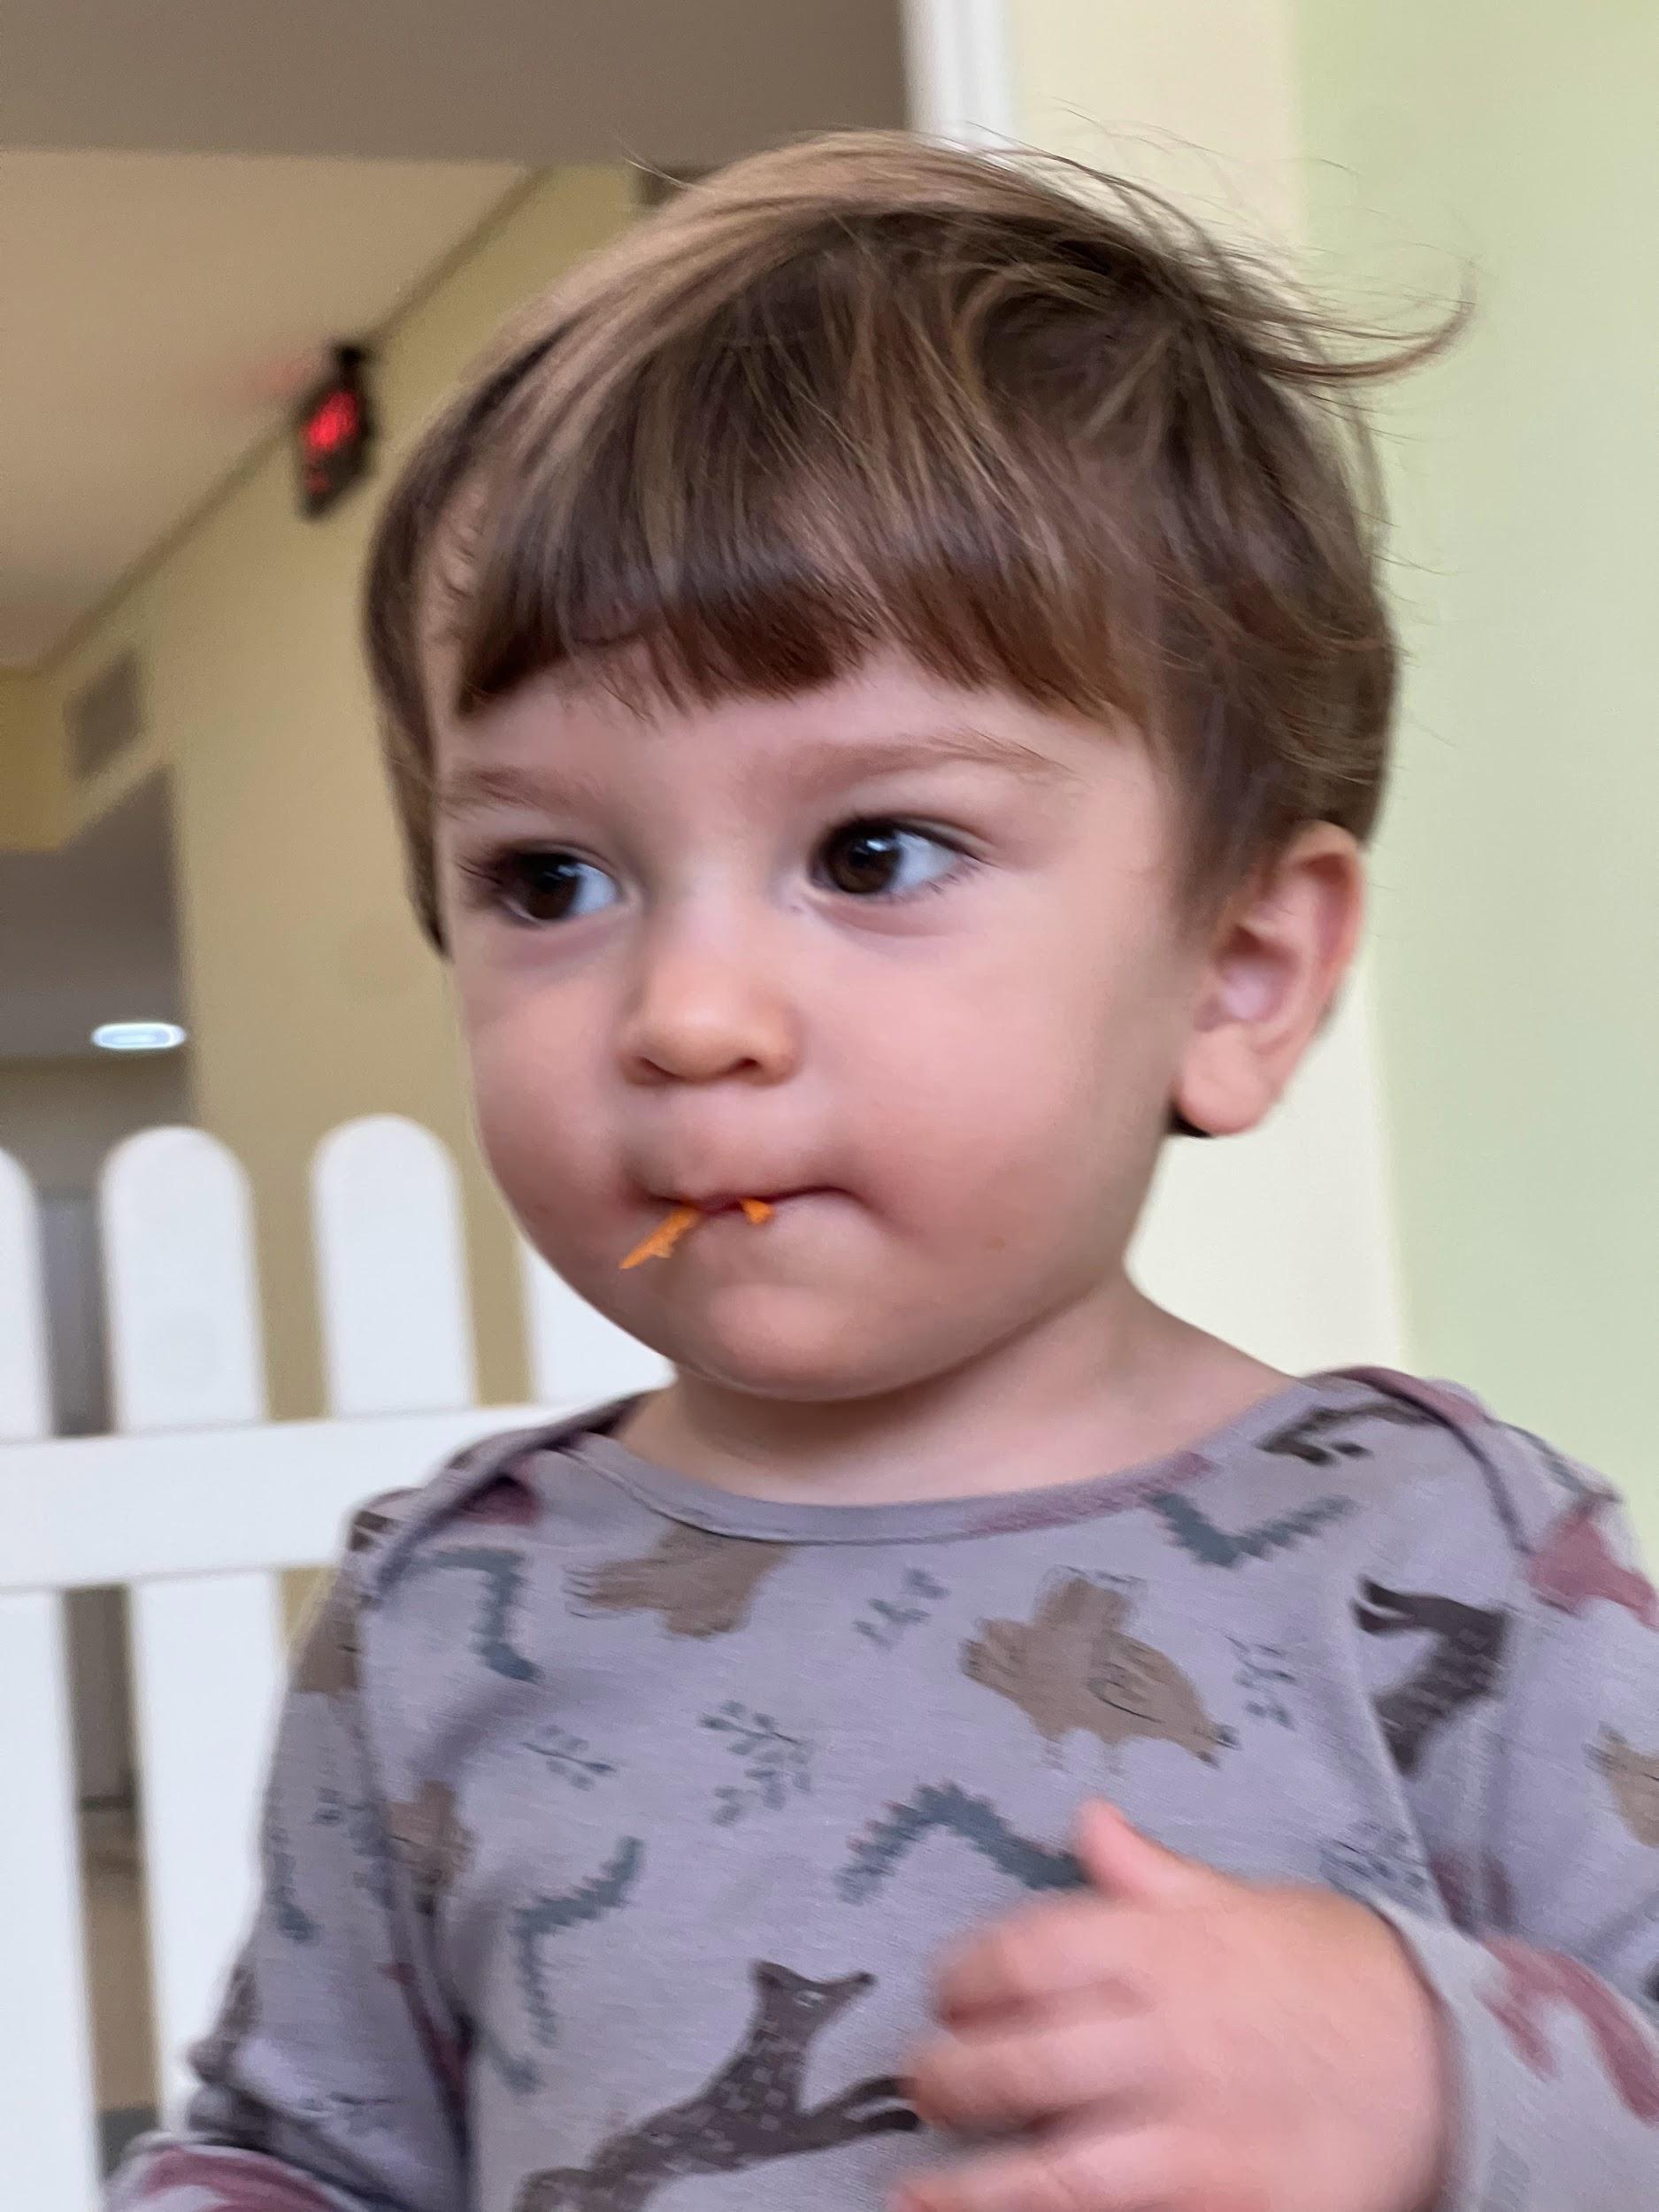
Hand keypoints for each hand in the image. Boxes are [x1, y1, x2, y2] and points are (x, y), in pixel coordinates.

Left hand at [900, 1802, 1447, 2211]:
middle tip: (922, 2082)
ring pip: (1056, 2174)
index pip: (1029, 1952)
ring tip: (915, 2197)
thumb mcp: (1244, 1904)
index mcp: (1167, 1950)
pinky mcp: (1234, 2208)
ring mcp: (1198, 2134)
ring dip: (974, 2192)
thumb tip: (1087, 1820)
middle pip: (1024, 2061)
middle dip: (952, 2077)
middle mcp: (1169, 2038)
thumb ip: (1150, 1877)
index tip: (948, 1991)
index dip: (968, 1974)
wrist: (1457, 2064)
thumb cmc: (1340, 1975)